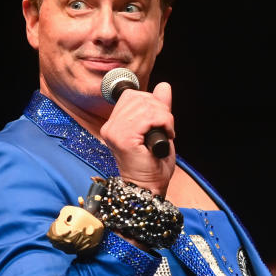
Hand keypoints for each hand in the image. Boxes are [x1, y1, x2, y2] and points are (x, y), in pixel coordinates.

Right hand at [100, 81, 174, 196]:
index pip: (131, 96)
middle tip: (165, 130)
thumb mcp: (158, 129)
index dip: (151, 103)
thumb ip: (159, 107)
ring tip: (166, 134)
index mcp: (114, 124)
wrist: (150, 189)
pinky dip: (164, 123)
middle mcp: (110, 127)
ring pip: (146, 105)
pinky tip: (165, 136)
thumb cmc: (153, 165)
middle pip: (139, 98)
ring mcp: (115, 132)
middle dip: (160, 110)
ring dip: (164, 118)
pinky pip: (149, 117)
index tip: (159, 122)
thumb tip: (164, 86)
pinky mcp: (124, 139)